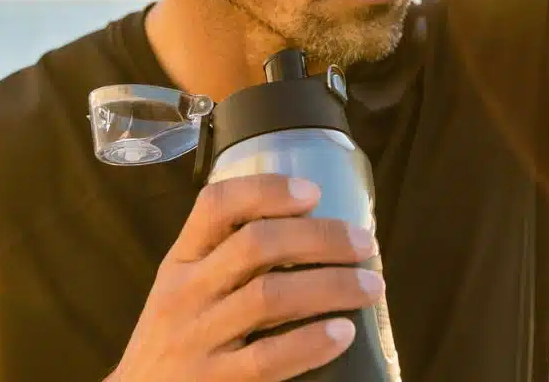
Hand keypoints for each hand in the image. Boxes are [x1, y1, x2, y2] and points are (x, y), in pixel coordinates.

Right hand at [108, 174, 383, 381]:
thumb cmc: (177, 339)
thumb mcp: (184, 290)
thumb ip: (226, 261)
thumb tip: (313, 230)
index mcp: (181, 261)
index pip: (216, 205)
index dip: (267, 190)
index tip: (314, 192)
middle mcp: (185, 294)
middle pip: (256, 246)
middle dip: (320, 238)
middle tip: (365, 243)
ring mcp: (196, 340)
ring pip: (269, 297)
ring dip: (331, 286)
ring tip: (371, 286)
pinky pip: (268, 358)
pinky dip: (310, 342)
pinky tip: (342, 333)